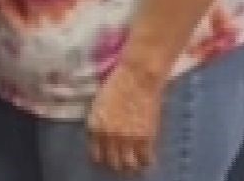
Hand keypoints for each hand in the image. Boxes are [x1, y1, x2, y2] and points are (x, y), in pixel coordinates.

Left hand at [86, 60, 165, 174]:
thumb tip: (102, 137)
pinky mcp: (146, 138)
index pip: (96, 155)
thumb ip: (100, 123)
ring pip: (129, 166)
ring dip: (132, 165)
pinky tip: (147, 158)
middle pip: (113, 163)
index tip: (109, 157)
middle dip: (118, 163)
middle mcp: (109, 136)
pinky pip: (146, 160)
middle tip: (123, 159)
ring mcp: (128, 138)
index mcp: (95, 126)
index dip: (103, 158)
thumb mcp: (100, 104)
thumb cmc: (117, 84)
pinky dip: (146, 161)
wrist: (138, 77)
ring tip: (135, 161)